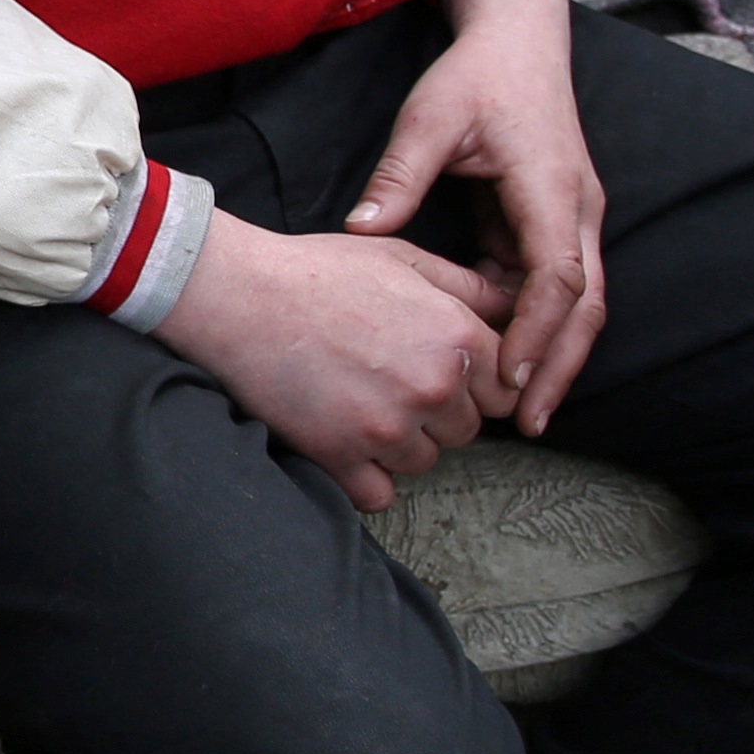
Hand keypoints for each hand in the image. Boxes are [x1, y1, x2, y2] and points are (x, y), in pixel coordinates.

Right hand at [153, 215, 516, 511]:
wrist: (238, 296)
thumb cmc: (318, 271)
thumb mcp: (404, 259)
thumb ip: (469, 287)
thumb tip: (514, 308)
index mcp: (457, 338)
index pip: (505, 390)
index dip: (474, 380)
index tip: (437, 369)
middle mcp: (433, 387)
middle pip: (467, 430)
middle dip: (437, 412)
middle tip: (388, 380)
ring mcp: (388, 427)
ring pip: (424, 461)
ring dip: (400, 443)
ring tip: (359, 402)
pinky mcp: (342, 457)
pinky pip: (380, 495)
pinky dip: (366, 477)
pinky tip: (346, 442)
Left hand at [337, 0, 609, 435]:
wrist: (518, 41)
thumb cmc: (475, 77)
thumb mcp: (429, 118)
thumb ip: (399, 176)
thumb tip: (359, 230)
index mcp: (551, 188)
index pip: (558, 274)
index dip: (537, 330)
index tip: (509, 375)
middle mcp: (577, 211)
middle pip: (586, 305)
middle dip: (560, 366)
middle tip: (527, 422)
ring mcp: (573, 220)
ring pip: (577, 304)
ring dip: (555, 355)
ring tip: (523, 414)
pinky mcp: (555, 224)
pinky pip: (552, 288)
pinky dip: (537, 328)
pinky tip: (506, 367)